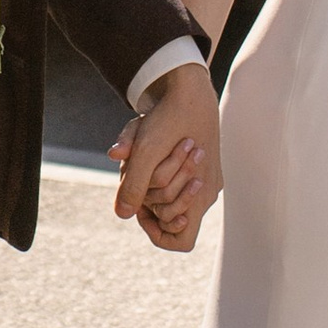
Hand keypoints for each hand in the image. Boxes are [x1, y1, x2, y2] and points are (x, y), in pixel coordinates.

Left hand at [112, 62, 222, 252]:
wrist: (189, 86)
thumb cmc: (169, 117)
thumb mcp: (146, 150)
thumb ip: (134, 184)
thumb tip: (121, 214)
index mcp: (201, 196)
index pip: (180, 241)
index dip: (157, 234)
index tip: (141, 210)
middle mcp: (207, 193)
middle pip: (171, 217)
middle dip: (149, 201)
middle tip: (136, 174)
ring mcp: (206, 180)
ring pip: (171, 197)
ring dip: (152, 183)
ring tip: (142, 157)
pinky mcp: (202, 166)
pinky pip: (177, 181)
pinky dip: (159, 171)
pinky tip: (149, 150)